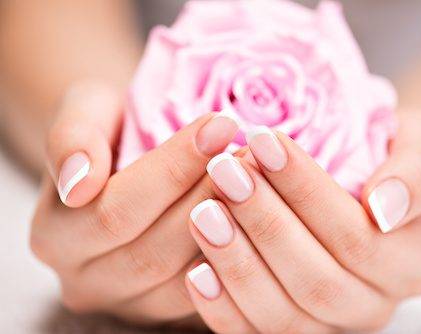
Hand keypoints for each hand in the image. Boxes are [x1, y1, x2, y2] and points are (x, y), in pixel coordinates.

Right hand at [30, 82, 238, 323]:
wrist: (125, 157)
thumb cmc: (109, 129)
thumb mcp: (83, 111)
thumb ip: (71, 138)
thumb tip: (77, 184)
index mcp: (55, 237)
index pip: (116, 210)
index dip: (172, 168)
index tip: (220, 124)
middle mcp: (85, 281)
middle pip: (152, 251)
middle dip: (207, 197)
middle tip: (249, 154)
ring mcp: (128, 303)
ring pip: (183, 279)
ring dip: (229, 226)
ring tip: (258, 177)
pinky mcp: (164, 311)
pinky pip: (206, 295)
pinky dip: (234, 255)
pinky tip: (255, 213)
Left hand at [184, 112, 420, 332]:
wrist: (367, 184)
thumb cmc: (389, 158)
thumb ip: (418, 173)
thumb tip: (383, 209)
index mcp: (413, 263)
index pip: (357, 237)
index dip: (306, 191)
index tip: (264, 142)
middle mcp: (375, 304)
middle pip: (317, 280)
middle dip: (264, 223)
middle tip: (225, 171)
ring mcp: (332, 325)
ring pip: (284, 315)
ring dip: (238, 264)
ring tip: (204, 212)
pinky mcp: (293, 330)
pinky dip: (224, 309)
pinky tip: (196, 272)